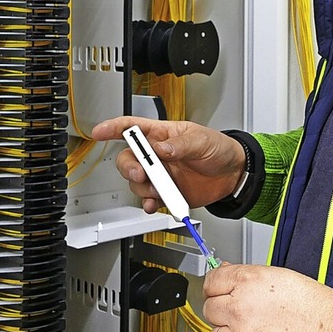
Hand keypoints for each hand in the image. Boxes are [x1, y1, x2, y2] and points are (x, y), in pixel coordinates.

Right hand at [91, 117, 246, 211]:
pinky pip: (149, 199)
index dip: (113, 128)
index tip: (99, 131)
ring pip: (137, 182)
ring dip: (143, 188)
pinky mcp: (167, 193)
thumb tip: (160, 148)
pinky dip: (148, 204)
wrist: (233, 174)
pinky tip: (154, 204)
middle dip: (130, 167)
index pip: (133, 127)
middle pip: (129, 159)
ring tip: (159, 190)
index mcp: (163, 134)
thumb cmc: (218, 149)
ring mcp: (162, 175)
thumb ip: (179, 145)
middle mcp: (158, 155)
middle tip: (142, 173)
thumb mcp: (201, 140)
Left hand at [202, 263, 332, 331]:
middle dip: (221, 312)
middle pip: (210, 310)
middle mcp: (240, 308)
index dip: (214, 287)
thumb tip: (230, 276)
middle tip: (238, 315)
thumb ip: (250, 278)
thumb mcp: (282, 278)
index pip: (212, 281)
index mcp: (248, 282)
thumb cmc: (318, 309)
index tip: (216, 291)